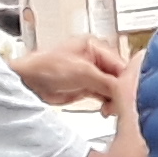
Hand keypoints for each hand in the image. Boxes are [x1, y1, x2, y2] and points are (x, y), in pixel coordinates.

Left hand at [16, 37, 135, 113]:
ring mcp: (91, 74)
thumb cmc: (44, 67)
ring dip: (114, 100)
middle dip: (120, 92)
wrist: (27, 82)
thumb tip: (127, 89)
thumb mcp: (82, 72)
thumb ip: (107, 81)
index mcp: (94, 46)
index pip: (121, 64)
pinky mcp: (86, 87)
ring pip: (113, 89)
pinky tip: (105, 110)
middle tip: (119, 104)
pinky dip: (108, 104)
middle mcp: (94, 58)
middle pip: (119, 77)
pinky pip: (105, 96)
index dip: (126, 80)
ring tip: (110, 108)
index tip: (130, 94)